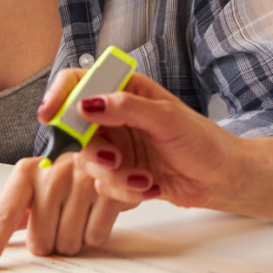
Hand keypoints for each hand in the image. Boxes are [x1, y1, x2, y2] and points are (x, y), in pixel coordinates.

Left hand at [0, 150, 132, 271]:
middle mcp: (53, 172)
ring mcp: (83, 179)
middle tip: (60, 219)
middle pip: (40, 242)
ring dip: (73, 239)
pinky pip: (94, 238)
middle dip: (50, 240)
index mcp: (27, 172)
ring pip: (68, 243)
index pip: (4, 213)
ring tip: (79, 214)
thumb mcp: (30, 194)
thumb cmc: (64, 179)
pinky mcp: (111, 190)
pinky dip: (94, 235)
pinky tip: (96, 214)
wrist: (110, 154)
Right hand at [43, 68, 243, 211]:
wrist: (221, 177)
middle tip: (113, 159)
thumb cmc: (202, 140)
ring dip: (114, 175)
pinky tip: (150, 186)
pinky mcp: (120, 173)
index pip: (80, 82)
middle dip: (93, 151)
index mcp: (124, 89)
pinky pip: (104, 185)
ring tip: (144, 179)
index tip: (51, 114)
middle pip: (76, 128)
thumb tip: (89, 103)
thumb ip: (127, 108)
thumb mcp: (167, 118)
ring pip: (88, 161)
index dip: (59, 95)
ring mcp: (115, 145)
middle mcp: (114, 116)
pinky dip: (125, 190)